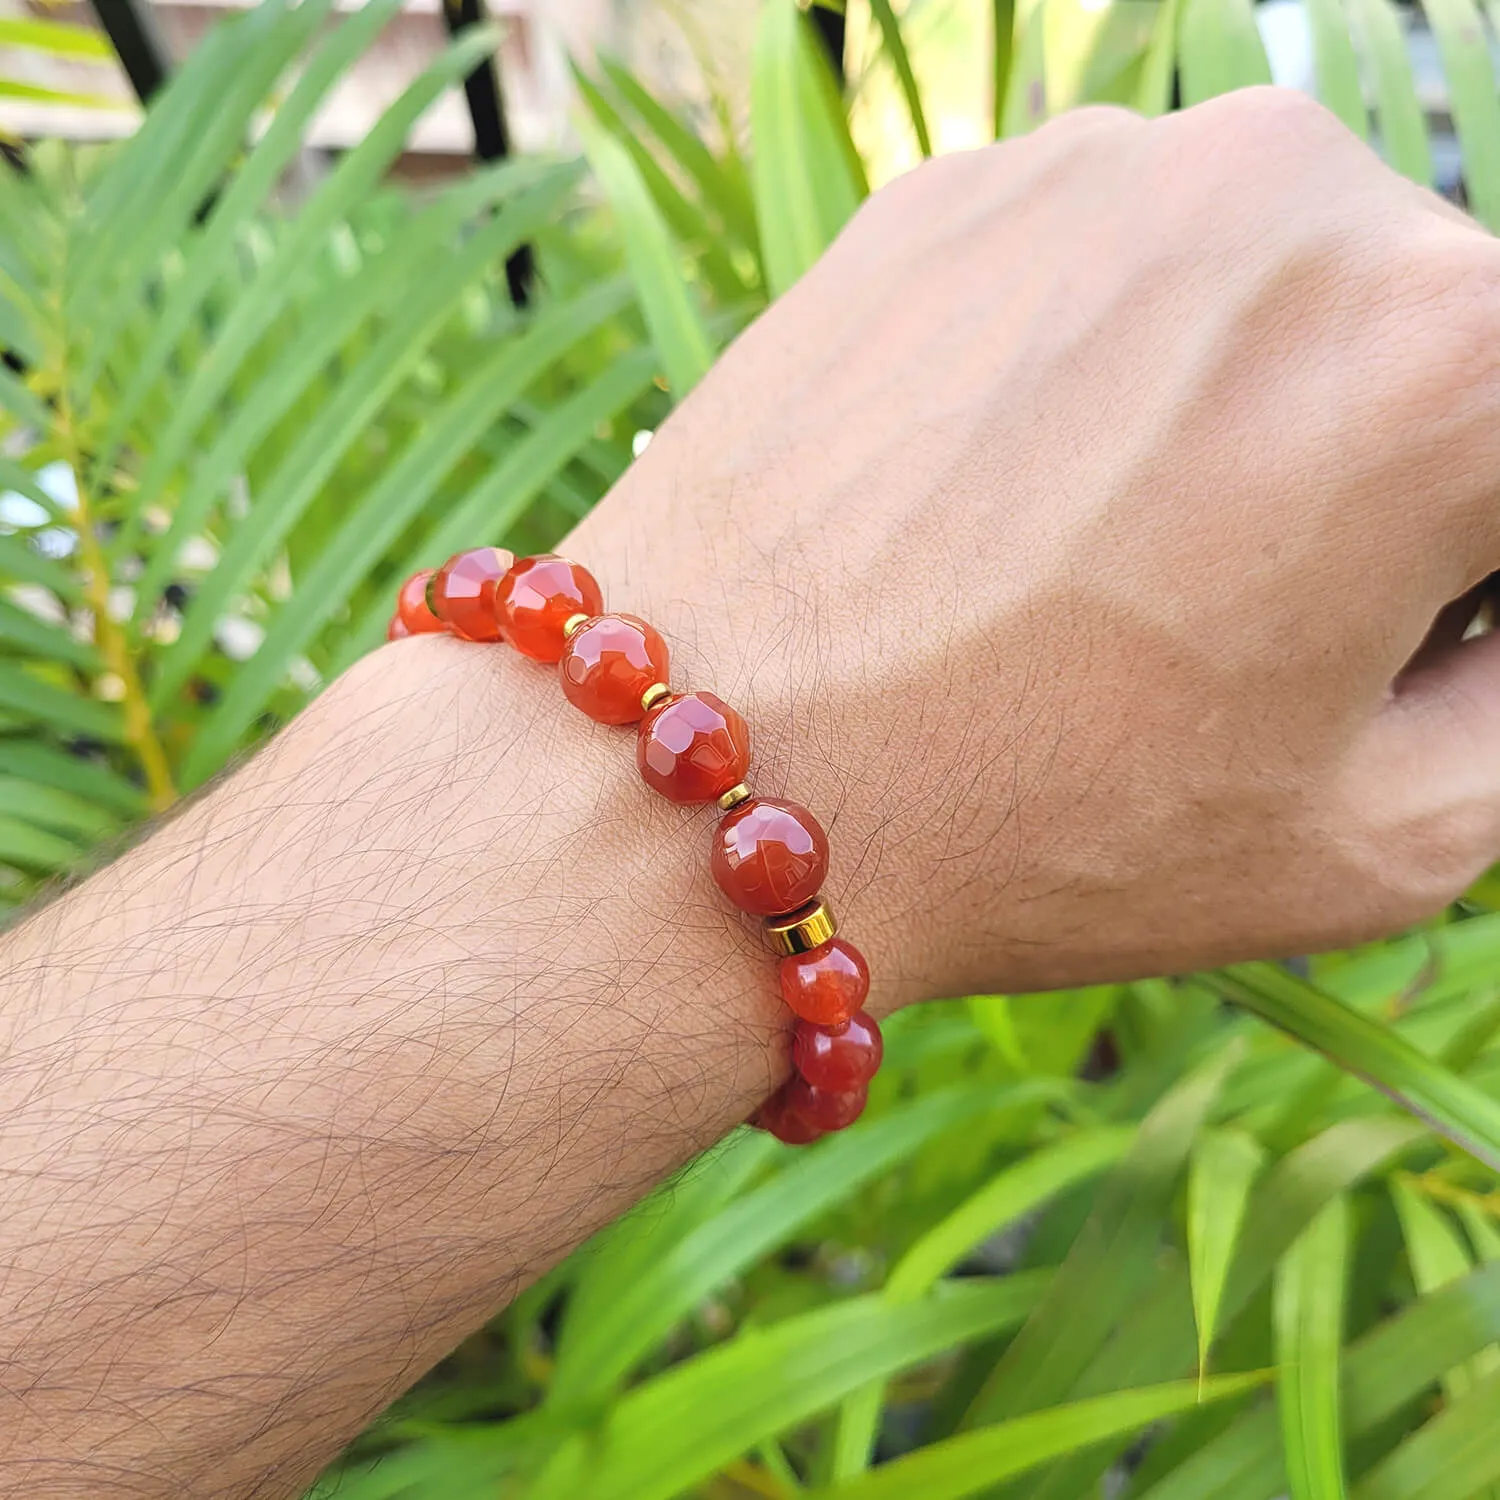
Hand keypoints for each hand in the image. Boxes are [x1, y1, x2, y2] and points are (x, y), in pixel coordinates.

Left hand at [572, 86, 1499, 1000]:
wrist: (704, 775)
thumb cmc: (1041, 827)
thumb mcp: (1382, 837)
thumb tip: (1495, 606)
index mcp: (1453, 351)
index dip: (1469, 572)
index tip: (1381, 638)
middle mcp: (1289, 193)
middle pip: (1416, 343)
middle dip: (1372, 471)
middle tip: (1226, 621)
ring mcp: (1096, 170)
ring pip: (1251, 294)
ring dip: (1228, 409)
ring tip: (1090, 567)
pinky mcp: (947, 191)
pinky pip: (1095, 275)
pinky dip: (1088, 372)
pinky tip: (997, 500)